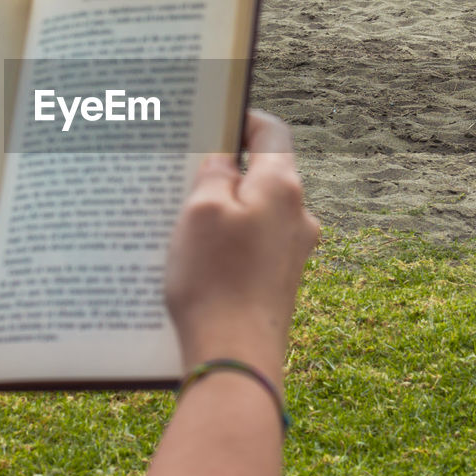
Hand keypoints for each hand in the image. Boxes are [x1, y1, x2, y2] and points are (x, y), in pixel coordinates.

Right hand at [164, 110, 319, 383]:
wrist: (236, 360)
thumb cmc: (215, 281)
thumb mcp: (201, 210)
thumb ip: (214, 171)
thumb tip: (224, 154)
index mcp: (282, 186)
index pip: (270, 131)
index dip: (240, 117)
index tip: (210, 115)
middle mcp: (298, 215)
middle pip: (261, 172)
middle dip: (222, 167)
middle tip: (180, 169)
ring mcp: (292, 251)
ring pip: (254, 211)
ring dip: (221, 209)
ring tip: (177, 219)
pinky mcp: (278, 281)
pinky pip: (251, 245)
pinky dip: (226, 241)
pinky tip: (192, 258)